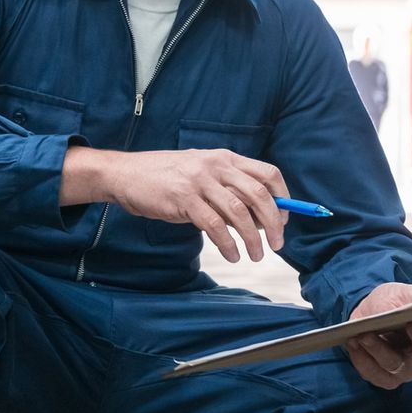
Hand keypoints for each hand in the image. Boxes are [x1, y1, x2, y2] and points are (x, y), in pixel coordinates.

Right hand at [94, 147, 290, 262]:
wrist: (126, 175)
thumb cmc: (166, 178)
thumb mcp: (201, 173)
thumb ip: (228, 189)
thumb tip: (260, 217)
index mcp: (225, 158)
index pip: (268, 173)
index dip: (282, 197)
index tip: (285, 219)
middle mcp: (216, 166)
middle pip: (259, 194)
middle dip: (274, 223)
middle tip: (277, 244)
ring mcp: (200, 182)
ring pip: (239, 213)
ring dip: (253, 239)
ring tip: (256, 255)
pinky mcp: (184, 200)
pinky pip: (215, 226)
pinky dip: (228, 244)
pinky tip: (232, 255)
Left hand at [344, 282, 411, 389]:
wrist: (368, 313)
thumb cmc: (391, 303)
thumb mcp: (402, 294)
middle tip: (411, 324)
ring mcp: (405, 369)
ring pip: (395, 364)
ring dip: (378, 349)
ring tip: (364, 335)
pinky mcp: (385, 378)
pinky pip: (373, 373)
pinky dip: (361, 358)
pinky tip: (353, 343)